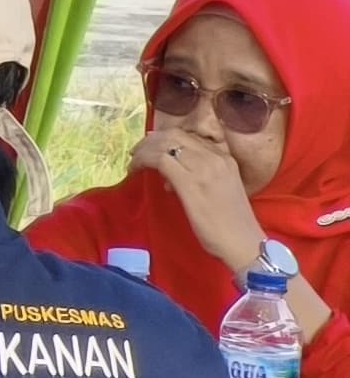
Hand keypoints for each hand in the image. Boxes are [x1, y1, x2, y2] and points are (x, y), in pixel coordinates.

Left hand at [128, 117, 268, 274]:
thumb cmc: (231, 224)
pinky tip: (134, 170)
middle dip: (150, 141)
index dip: (165, 138)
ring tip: (133, 161)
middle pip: (175, 135)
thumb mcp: (219, 190)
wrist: (245, 242)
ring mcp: (203, 168)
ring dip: (144, 150)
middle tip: (136, 152)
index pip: (189, 136)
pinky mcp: (190, 182)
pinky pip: (160, 160)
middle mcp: (215, 158)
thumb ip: (198, 177)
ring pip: (165, 144)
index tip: (150, 145)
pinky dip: (142, 161)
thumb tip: (169, 177)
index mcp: (225, 158)